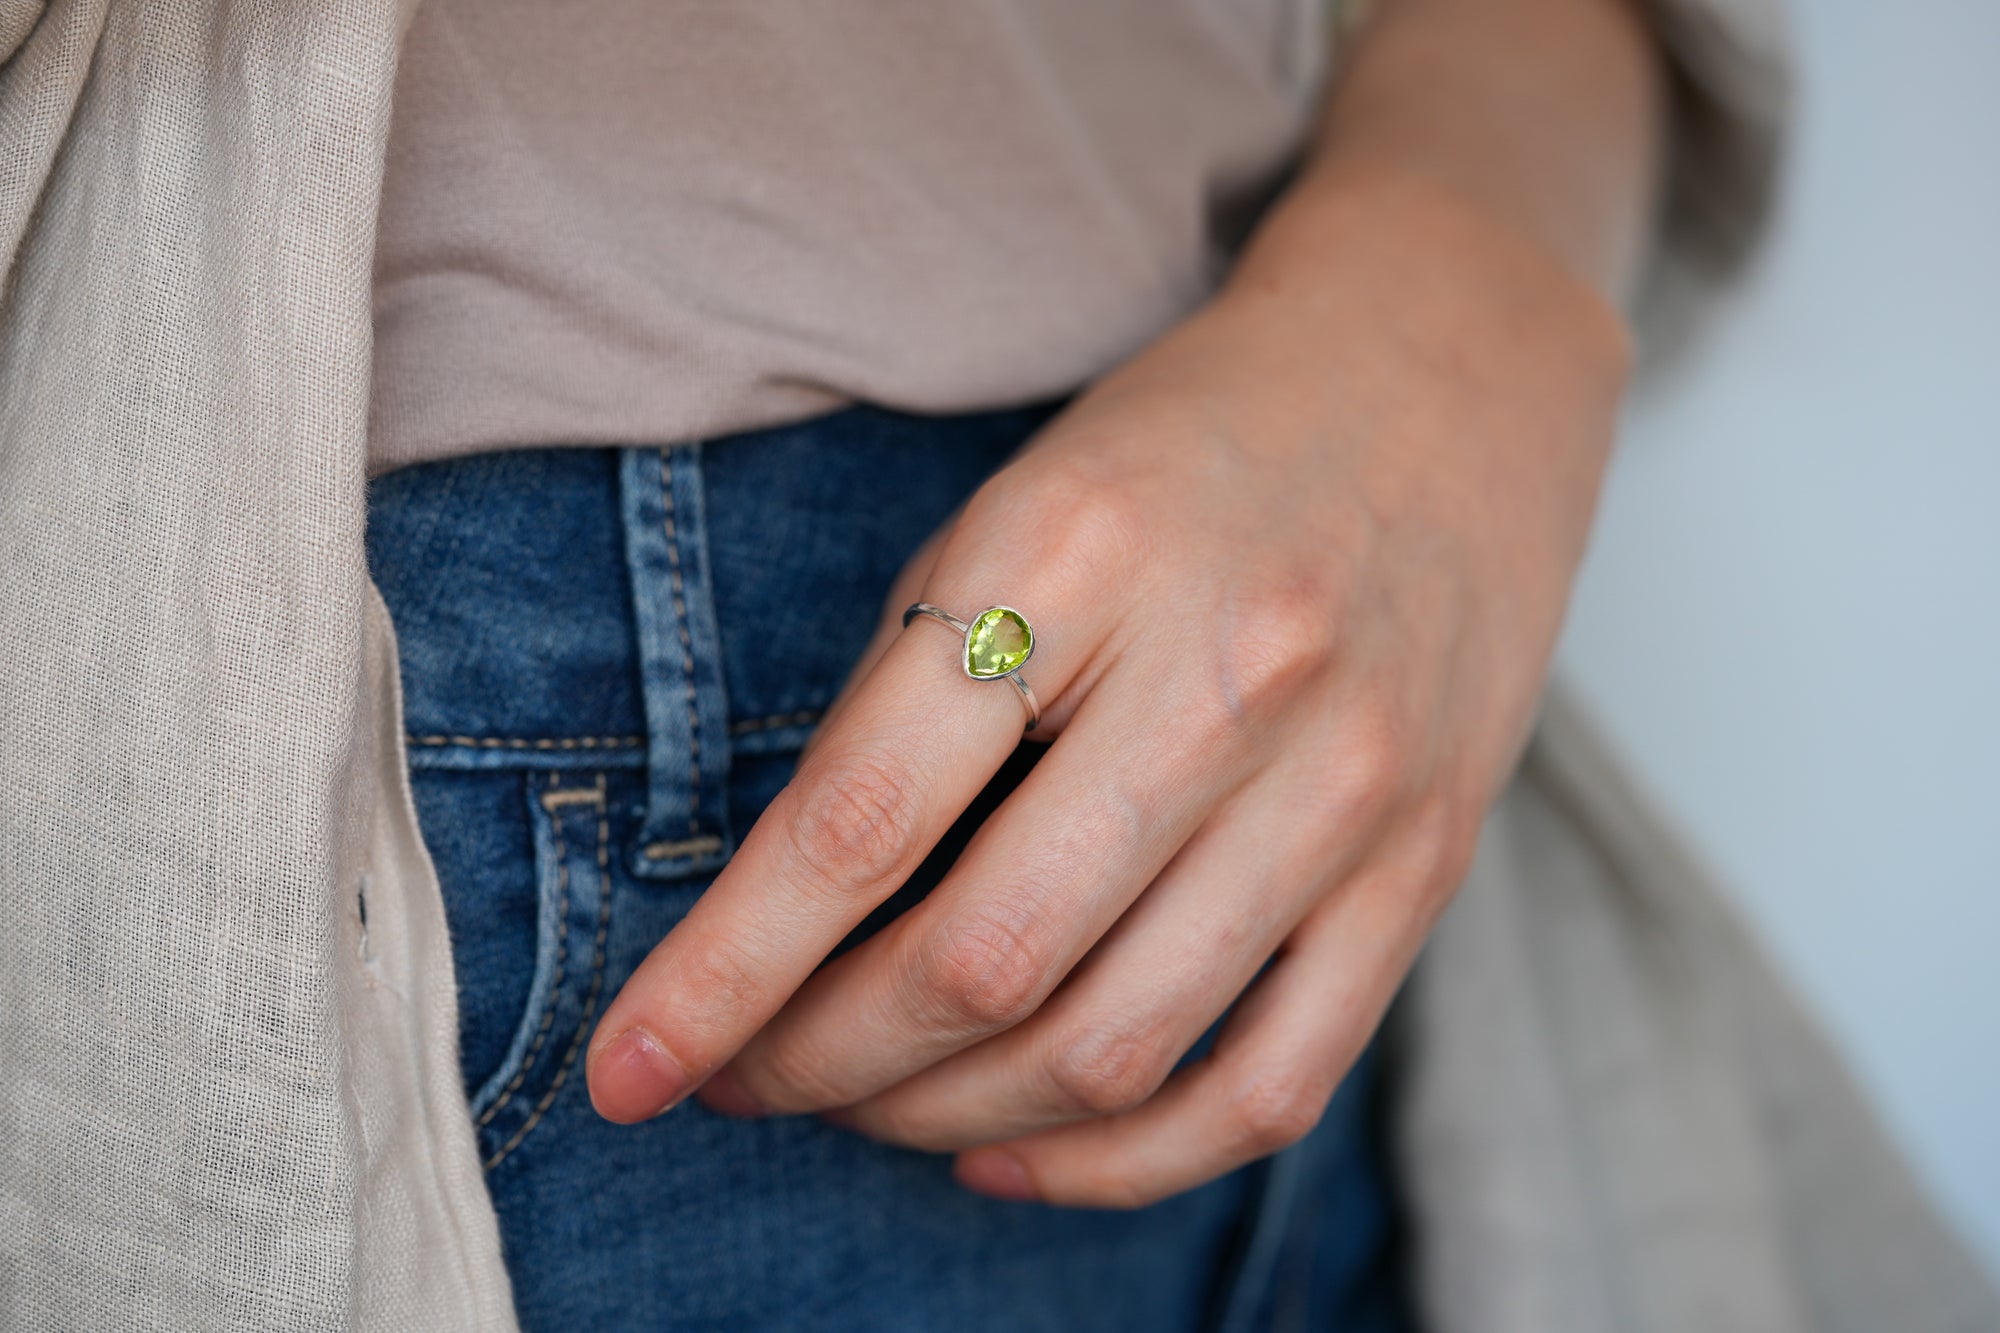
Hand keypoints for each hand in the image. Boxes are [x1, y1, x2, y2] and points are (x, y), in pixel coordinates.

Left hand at [585, 174, 1630, 1206]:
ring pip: (1111, 1050)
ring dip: (945, 1118)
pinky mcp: (1426, 866)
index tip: (630, 1065)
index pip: (861, 819)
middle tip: (747, 1078)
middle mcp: (1227, 675)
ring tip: (867, 1106)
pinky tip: (1016, 1153)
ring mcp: (1347, 784)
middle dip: (820, 1061)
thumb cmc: (1187, 446)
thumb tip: (786, 920)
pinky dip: (1120, 1162)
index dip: (723, 973)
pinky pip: (1268, 1086)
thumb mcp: (1010, 506)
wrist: (1441, 377)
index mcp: (1077, 553)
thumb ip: (903, 703)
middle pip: (982, 963)